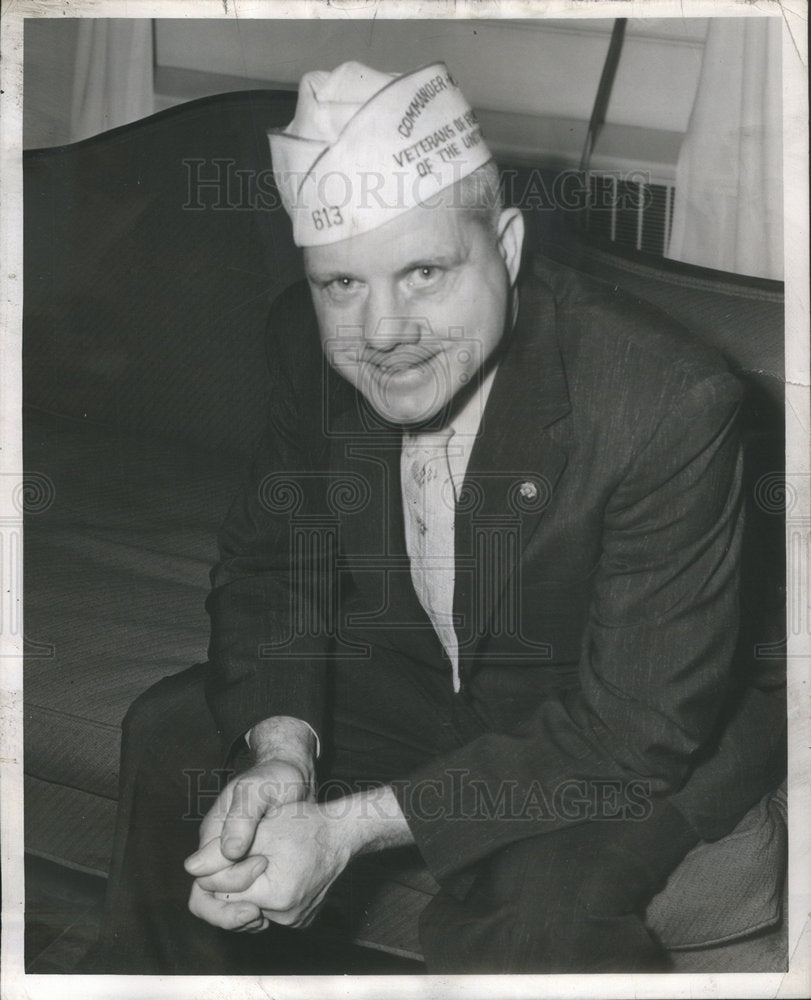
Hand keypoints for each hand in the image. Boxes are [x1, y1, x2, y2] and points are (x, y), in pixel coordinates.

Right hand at [183, 716, 315, 931]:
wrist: (294, 776)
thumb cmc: (275, 778)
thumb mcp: (258, 789)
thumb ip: (242, 818)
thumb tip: (228, 853)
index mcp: (213, 835)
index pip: (203, 876)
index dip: (229, 883)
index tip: (263, 866)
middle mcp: (218, 852)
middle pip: (206, 897)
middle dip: (226, 913)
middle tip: (257, 916)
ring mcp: (234, 861)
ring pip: (223, 903)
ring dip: (239, 916)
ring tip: (264, 919)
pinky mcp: (251, 867)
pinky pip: (242, 899)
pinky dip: (253, 908)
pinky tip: (271, 913)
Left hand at [185, 786, 413, 932]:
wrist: (341, 833)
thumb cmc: (303, 823)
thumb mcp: (260, 829)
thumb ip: (222, 852)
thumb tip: (190, 868)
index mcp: (276, 895)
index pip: (222, 892)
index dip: (218, 868)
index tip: (231, 848)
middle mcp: (287, 917)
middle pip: (234, 906)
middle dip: (229, 881)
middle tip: (239, 856)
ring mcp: (295, 921)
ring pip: (249, 910)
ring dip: (244, 888)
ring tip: (257, 860)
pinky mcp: (299, 920)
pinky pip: (267, 912)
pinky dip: (262, 894)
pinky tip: (269, 872)